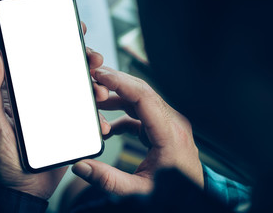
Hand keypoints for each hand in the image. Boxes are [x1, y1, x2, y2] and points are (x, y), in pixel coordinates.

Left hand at [0, 23, 109, 199]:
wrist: (20, 189)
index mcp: (20, 90)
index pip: (38, 58)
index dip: (55, 40)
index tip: (72, 29)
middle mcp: (41, 96)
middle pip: (65, 70)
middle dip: (83, 60)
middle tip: (94, 58)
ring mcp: (58, 111)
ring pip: (80, 90)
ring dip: (95, 86)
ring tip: (101, 92)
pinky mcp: (71, 126)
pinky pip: (88, 116)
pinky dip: (98, 116)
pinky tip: (101, 122)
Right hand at [72, 66, 203, 194]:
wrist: (191, 196)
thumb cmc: (173, 191)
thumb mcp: (139, 190)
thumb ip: (109, 180)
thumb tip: (82, 166)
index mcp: (169, 134)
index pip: (144, 97)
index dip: (120, 82)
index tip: (101, 75)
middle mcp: (171, 123)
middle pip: (141, 92)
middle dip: (115, 83)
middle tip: (93, 78)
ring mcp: (168, 124)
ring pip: (140, 100)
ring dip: (117, 98)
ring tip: (95, 101)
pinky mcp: (162, 129)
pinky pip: (140, 114)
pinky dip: (122, 116)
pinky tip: (108, 129)